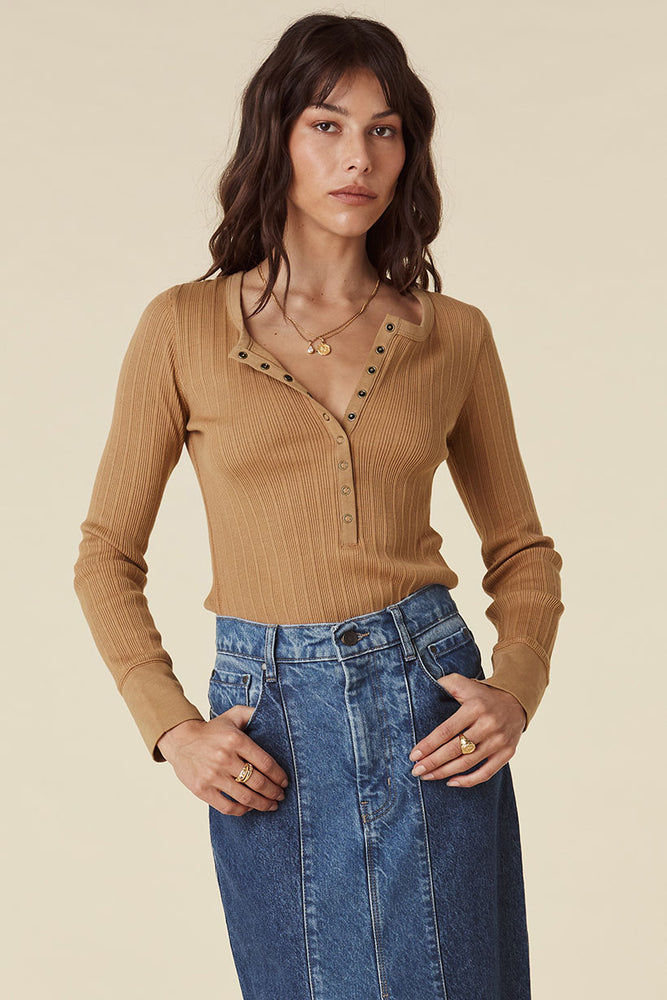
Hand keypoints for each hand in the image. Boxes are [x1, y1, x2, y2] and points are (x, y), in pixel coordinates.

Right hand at [157, 708, 288, 815]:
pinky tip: (249, 808)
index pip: (266, 763)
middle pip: (258, 782)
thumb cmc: (211, 729)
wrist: (180, 740)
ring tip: (271, 805)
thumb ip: (252, 713)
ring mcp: (213, 776)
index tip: (285, 782)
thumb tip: (270, 714)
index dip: (279, 776)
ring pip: (246, 797)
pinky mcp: (202, 790)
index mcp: (235, 740)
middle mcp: (225, 758)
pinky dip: (242, 810)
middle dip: (274, 792)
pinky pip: (227, 807)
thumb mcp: (232, 715)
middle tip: (281, 795)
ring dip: (263, 804)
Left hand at [408, 674, 526, 787]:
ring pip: (467, 763)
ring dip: (444, 772)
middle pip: (455, 749)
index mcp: (474, 707)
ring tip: (427, 776)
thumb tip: (423, 688)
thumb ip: (445, 684)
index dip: (428, 745)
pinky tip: (451, 782)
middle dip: (433, 762)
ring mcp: (499, 741)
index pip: (446, 730)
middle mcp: (488, 724)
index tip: (413, 755)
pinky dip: (468, 781)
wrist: (516, 701)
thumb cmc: (482, 695)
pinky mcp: (507, 753)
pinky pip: (486, 773)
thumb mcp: (464, 683)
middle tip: (416, 770)